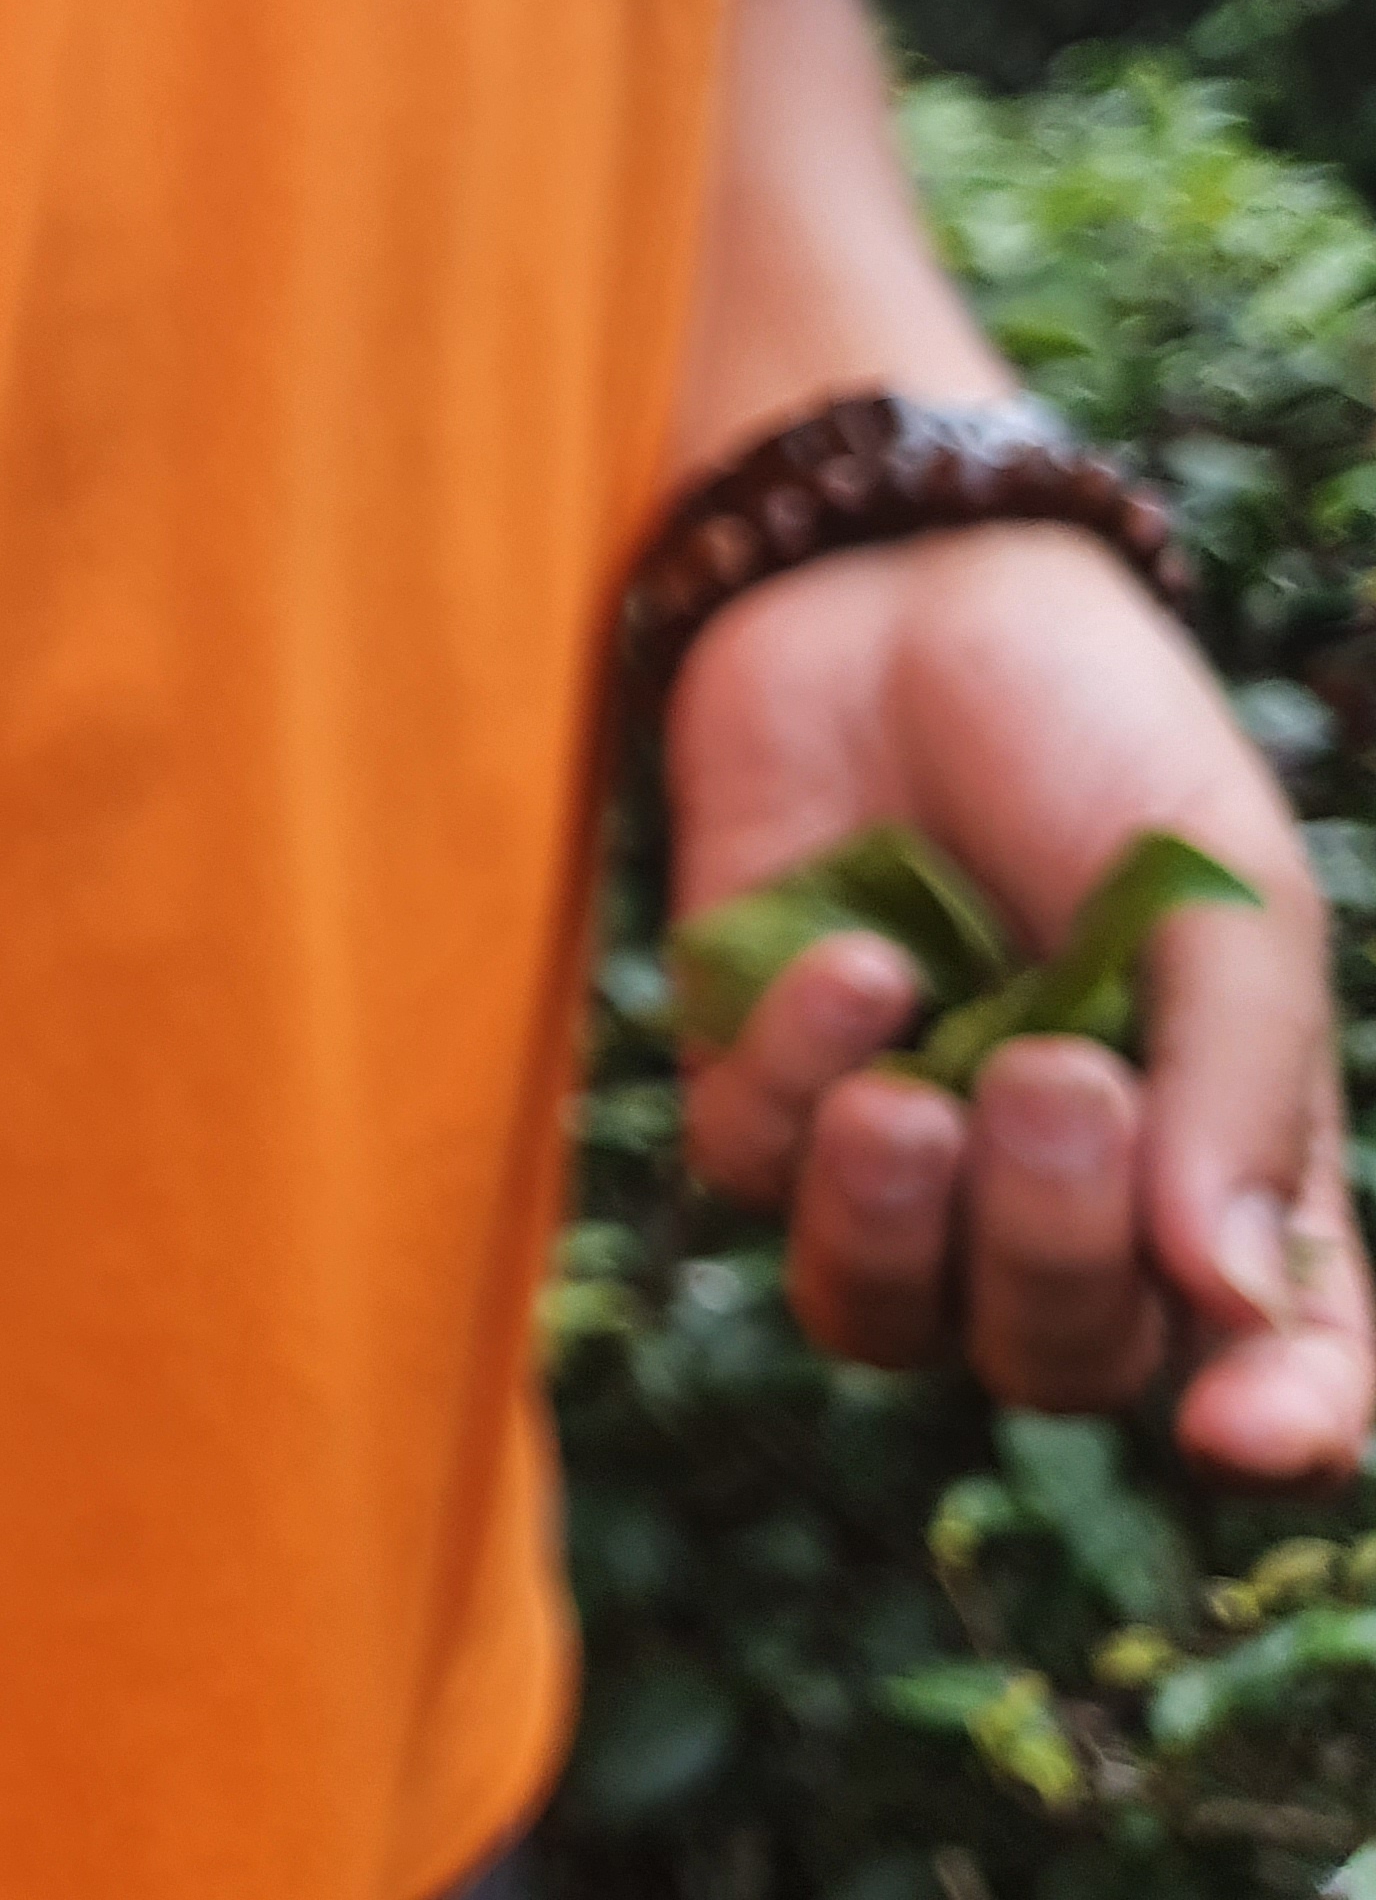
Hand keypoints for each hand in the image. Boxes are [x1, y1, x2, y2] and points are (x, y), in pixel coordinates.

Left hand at [669, 523, 1370, 1481]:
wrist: (897, 594)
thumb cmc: (1090, 739)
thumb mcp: (1214, 895)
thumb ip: (1237, 1093)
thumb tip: (1231, 1305)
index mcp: (1220, 1165)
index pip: (1279, 1366)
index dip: (1280, 1425)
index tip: (1246, 1436)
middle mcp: (1056, 1194)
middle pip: (1053, 1354)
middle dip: (1050, 1252)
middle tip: (1059, 1078)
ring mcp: (893, 1153)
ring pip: (870, 1316)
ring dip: (889, 1226)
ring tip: (912, 1091)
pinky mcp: (750, 1085)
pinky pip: (749, 1167)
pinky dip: (797, 1071)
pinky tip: (846, 953)